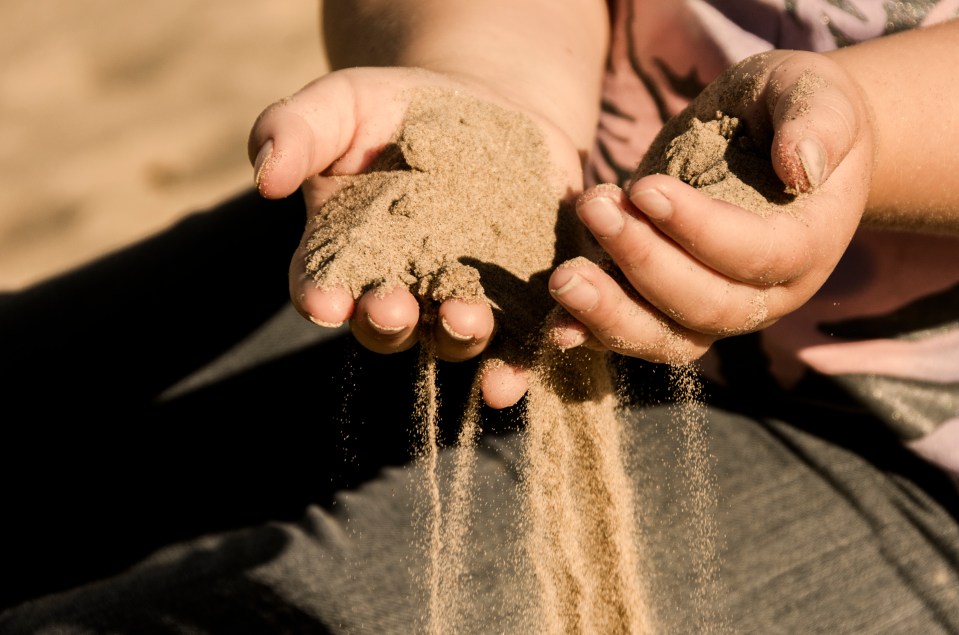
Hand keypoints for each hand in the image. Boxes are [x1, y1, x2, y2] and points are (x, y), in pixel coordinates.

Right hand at [248, 67, 585, 407]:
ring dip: (459, 336)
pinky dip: (527, 350)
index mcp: (347, 257)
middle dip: (388, 322)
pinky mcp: (522, 296)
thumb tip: (264, 176)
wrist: (487, 104)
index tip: (322, 300)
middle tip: (393, 309)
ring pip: (457, 335)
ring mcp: (463, 299)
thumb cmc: (398, 106)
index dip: (320, 297)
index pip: (323, 287)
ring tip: (465, 319)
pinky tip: (534, 354)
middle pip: (389, 325)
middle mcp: (402, 291)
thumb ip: (295, 132)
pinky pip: (524, 332)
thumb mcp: (342, 104)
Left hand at [546, 50, 874, 362]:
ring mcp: (718, 308)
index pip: (759, 255)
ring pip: (669, 338)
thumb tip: (801, 166)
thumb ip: (816, 122)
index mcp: (809, 244)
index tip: (644, 188)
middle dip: (644, 263)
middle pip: (706, 306)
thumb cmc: (796, 110)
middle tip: (594, 209)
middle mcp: (767, 293)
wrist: (782, 141)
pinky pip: (638, 335)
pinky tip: (557, 324)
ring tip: (564, 278)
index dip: (700, 229)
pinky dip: (596, 334)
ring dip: (612, 314)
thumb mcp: (813, 93)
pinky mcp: (672, 307)